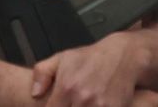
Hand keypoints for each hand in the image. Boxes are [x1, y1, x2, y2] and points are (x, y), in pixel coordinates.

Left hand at [29, 33, 149, 106]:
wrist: (122, 56)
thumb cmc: (90, 58)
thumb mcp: (61, 58)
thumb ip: (42, 74)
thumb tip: (34, 93)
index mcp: (67, 87)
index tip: (54, 105)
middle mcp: (83, 98)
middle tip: (69, 102)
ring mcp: (100, 106)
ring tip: (80, 102)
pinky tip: (93, 103)